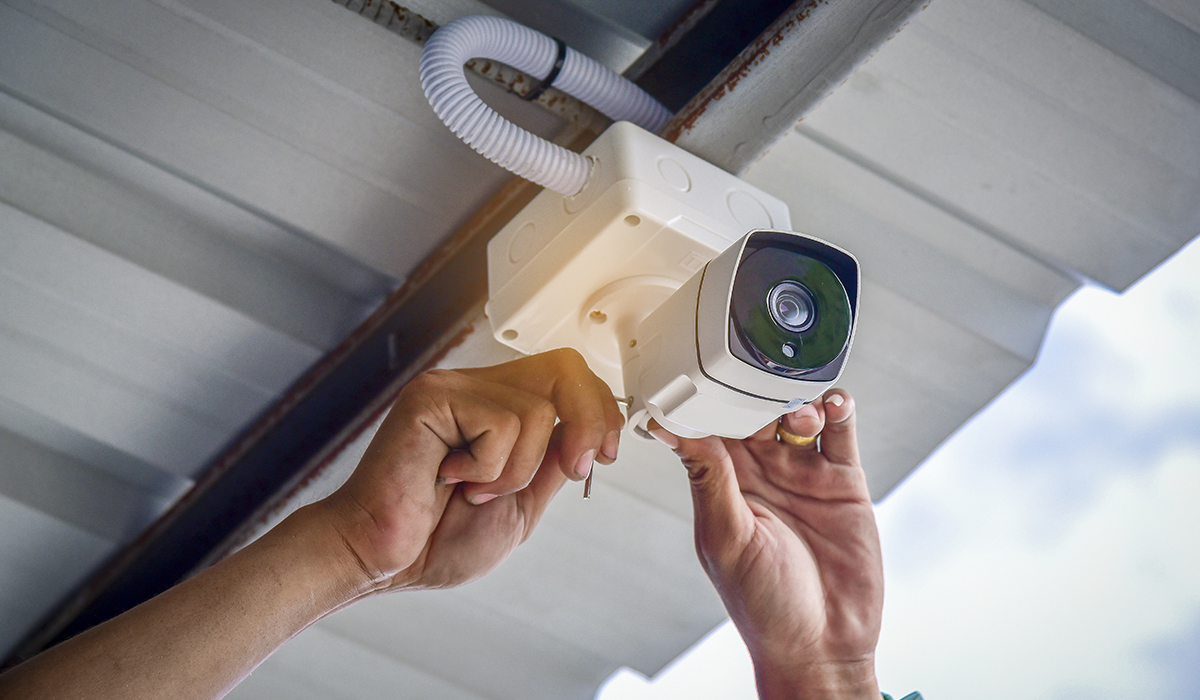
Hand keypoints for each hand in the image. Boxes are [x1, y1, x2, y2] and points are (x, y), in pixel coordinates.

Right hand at [322, 348, 623, 593]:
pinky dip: (488, 468)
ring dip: (516, 471)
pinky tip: (449, 478)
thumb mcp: (522, 503)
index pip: (567, 376)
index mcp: (498, 408)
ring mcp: (453, 388)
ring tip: (474, 489)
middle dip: (589, 420)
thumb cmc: (436, 538)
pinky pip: (501, 424)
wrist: (384, 558)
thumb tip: (589, 434)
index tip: (604, 454)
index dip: (600, 409)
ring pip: (537, 410)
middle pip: (564, 367)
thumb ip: (552, 464)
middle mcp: (476, 389)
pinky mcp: (432, 398)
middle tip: (573, 468)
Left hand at [649, 392, 881, 699]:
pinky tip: (834, 403)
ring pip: (797, 416)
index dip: (707, 399)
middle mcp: (761, 475)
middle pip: (755, 412)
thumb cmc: (763, 605)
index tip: (702, 371)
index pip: (710, 428)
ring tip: (799, 414)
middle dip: (756, 392)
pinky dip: (838, 411)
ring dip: (796, 401)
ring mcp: (802, 475)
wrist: (824, 644)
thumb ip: (709, 481)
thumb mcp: (727, 539)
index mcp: (723, 486)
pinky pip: (839, 434)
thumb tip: (673, 431)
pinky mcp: (841, 482)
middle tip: (760, 381)